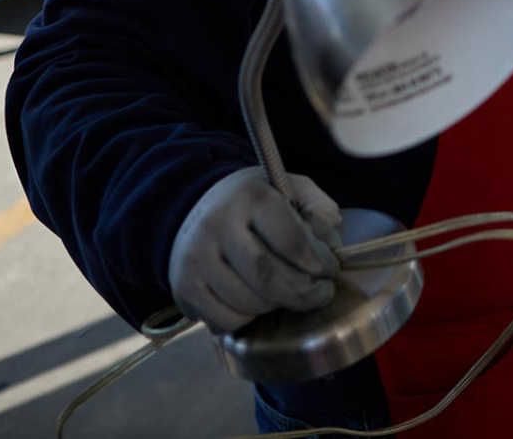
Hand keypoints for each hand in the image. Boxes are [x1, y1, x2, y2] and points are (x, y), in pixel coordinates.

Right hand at [168, 166, 342, 333]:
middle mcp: (217, 224)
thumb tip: (328, 246)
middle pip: (268, 277)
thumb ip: (321, 212)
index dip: (318, 263)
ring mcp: (195, 256)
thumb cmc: (258, 206)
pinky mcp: (183, 286)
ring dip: (276, 306)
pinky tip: (255, 301)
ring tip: (286, 292)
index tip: (329, 271)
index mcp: (250, 196)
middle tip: (320, 294)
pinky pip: (226, 320)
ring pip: (248, 302)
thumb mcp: (294, 191)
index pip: (291, 241)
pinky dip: (248, 319)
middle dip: (302, 293)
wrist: (200, 209)